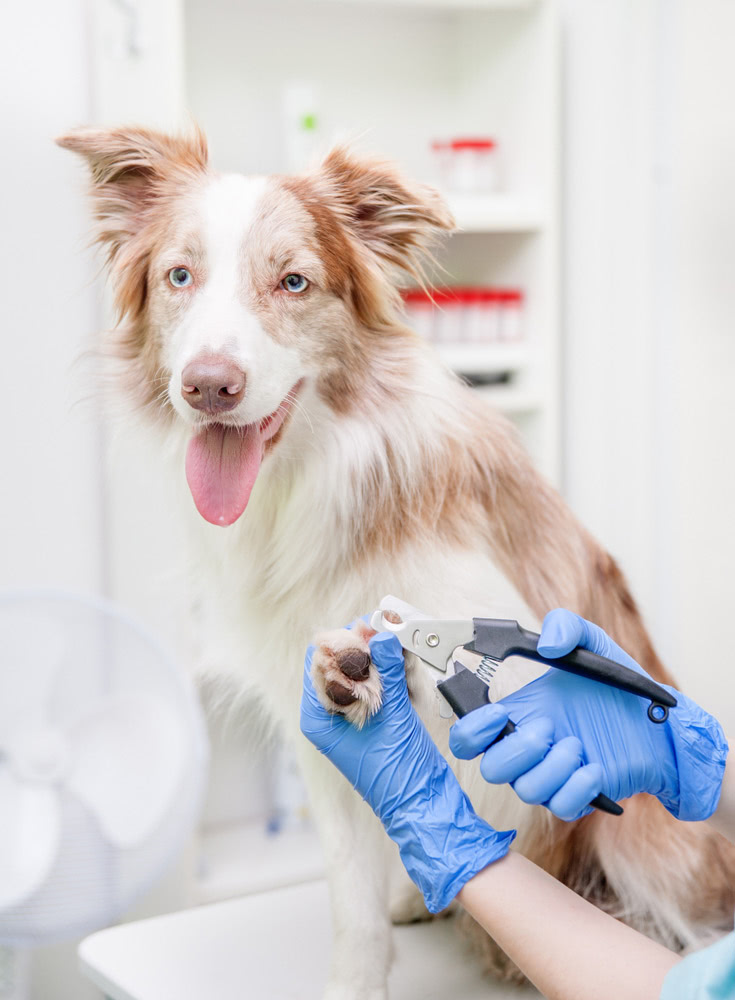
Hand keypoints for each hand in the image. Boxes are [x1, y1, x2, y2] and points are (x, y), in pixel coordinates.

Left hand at [301, 626, 514, 912]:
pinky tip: (408, 666)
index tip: (371, 626)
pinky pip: (381, 683)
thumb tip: (382, 634)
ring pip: (365, 670)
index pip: (319, 662)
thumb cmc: (398, 773)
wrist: (424, 804)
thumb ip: (387, 671)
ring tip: (403, 650)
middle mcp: (330, 714)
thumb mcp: (392, 714)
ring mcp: (353, 714)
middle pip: (343, 662)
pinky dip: (395, 672)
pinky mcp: (376, 716)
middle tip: (392, 631)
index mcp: (318, 717)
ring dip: (385, 658)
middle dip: (369, 647)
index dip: (344, 640)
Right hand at [449, 609, 727, 821]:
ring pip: (526, 790)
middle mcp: (528, 748)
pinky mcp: (578, 795)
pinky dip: (575, 789)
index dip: (470, 731)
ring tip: (578, 745)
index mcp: (519, 713)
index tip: (499, 714)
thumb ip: (566, 627)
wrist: (660, 724)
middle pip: (490, 769)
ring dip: (551, 768)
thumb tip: (546, 645)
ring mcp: (552, 774)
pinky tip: (595, 768)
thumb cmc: (618, 687)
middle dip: (515, 751)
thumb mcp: (594, 643)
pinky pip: (560, 806)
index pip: (469, 736)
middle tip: (547, 729)